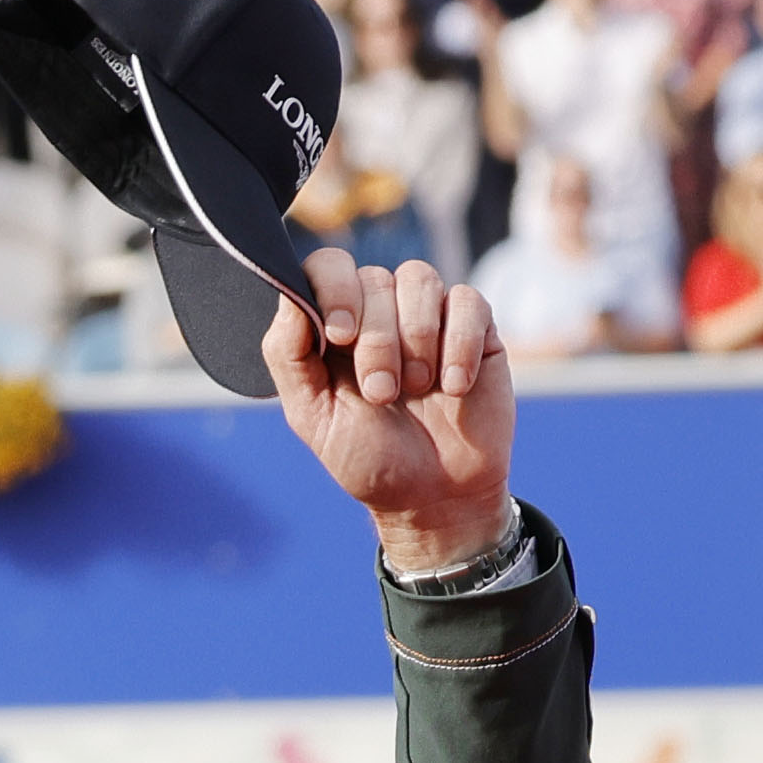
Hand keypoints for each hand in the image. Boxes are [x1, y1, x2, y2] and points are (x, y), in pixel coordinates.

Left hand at [268, 249, 510, 573]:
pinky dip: (459, 344)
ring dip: (415, 338)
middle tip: (382, 395)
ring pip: (419, 279)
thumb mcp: (313, 416)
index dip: (334, 289)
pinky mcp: (476, 326)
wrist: (433, 496)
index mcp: (335, 324)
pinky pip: (468, 301)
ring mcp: (429, 314)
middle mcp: (380, 309)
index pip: (327, 267)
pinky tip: (454, 386)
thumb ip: (289, 355)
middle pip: (374, 279)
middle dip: (375, 340)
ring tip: (417, 390)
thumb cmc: (368, 458)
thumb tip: (286, 295)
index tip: (339, 336)